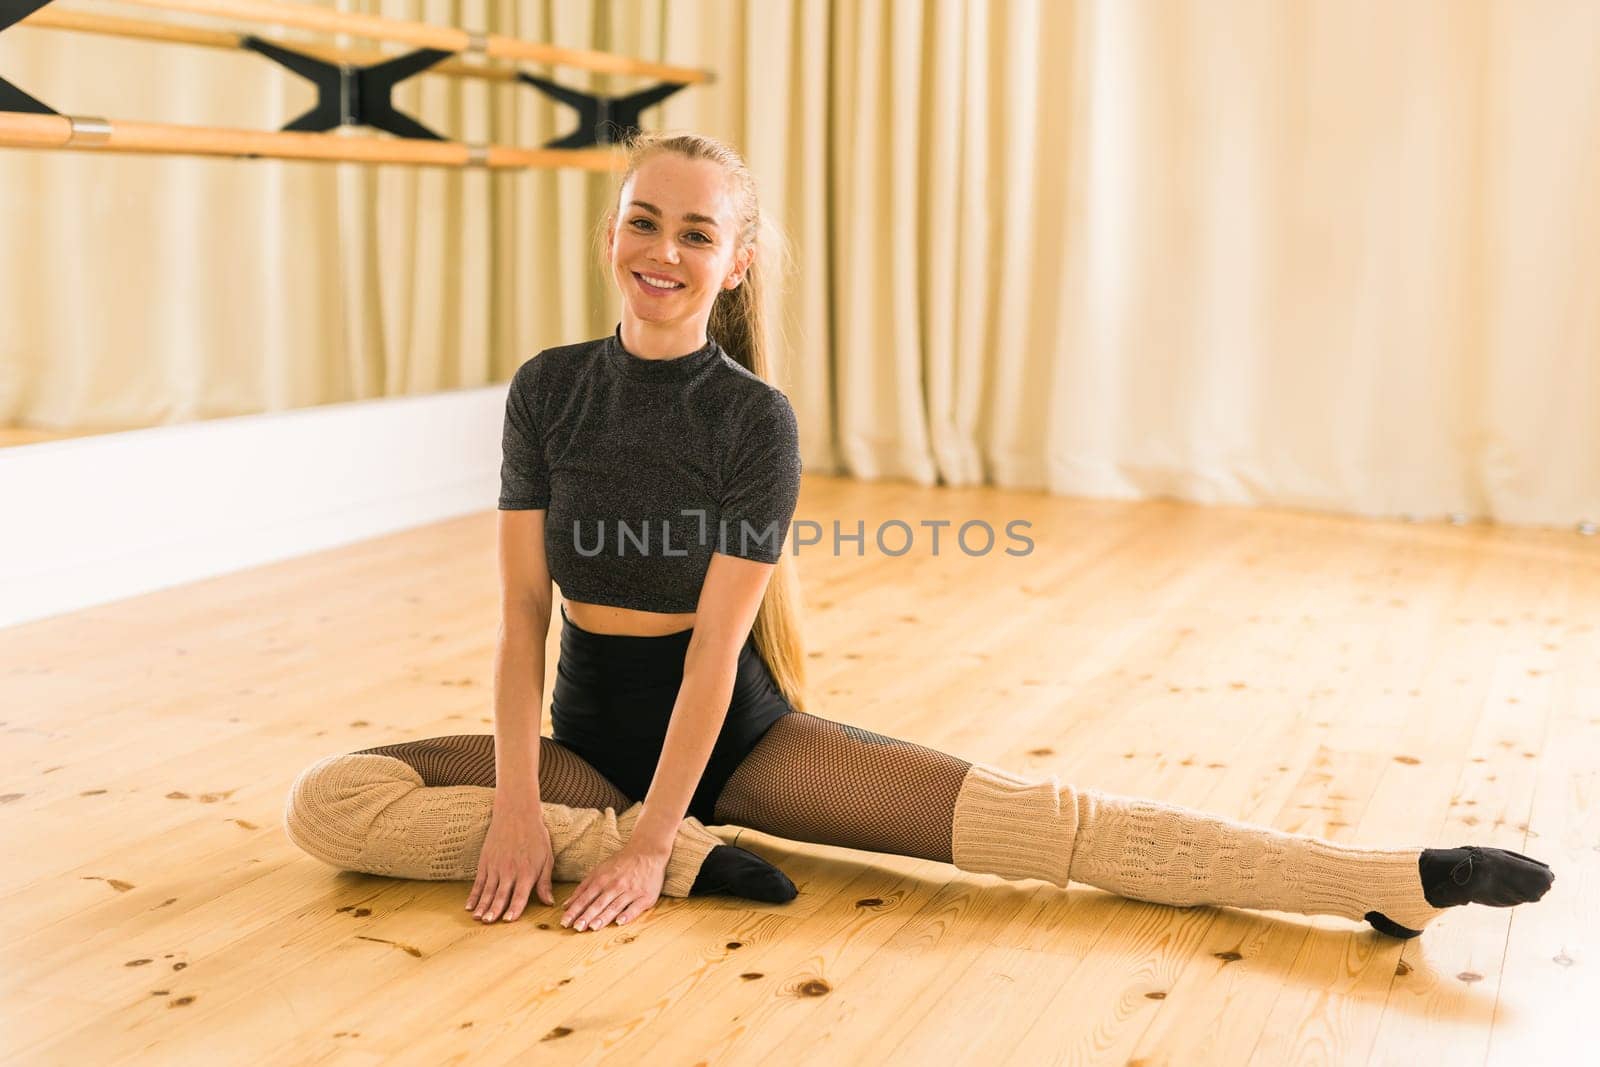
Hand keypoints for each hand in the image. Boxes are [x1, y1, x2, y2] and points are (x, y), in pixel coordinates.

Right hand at [466, 800, 553, 922]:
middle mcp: (509, 871)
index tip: (508, 921)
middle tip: (488, 923)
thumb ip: (545, 882)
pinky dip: (473, 895)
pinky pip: (478, 882)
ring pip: (487, 890)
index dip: (514, 909)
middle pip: (500, 895)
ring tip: (477, 918)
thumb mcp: (547, 858)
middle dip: (494, 910)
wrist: (516, 813)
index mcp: (527, 872)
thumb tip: (549, 903)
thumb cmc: (536, 836)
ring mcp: (495, 866)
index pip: (520, 895)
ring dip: (482, 905)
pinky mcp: (485, 861)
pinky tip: (469, 906)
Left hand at [561, 840, 668, 931]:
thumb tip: (566, 905)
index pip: (585, 898)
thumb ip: (583, 888)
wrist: (647, 851)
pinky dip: (628, 914)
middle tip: (577, 928)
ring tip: (593, 927)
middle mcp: (615, 886)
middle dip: (587, 916)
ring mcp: (631, 891)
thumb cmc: (621, 863)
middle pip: (599, 903)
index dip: (574, 910)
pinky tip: (620, 922)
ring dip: (604, 917)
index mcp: (602, 880)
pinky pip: (636, 907)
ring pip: (615, 906)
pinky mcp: (645, 896)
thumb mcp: (599, 871)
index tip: (565, 922)